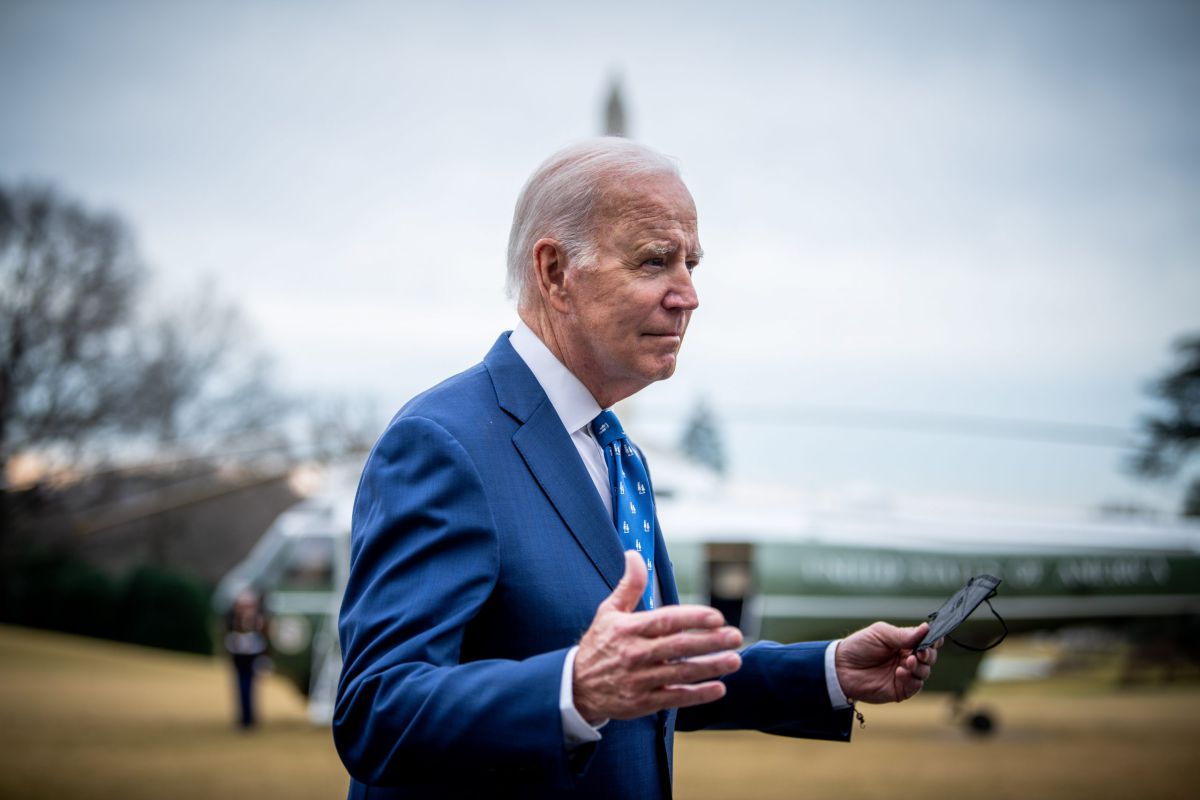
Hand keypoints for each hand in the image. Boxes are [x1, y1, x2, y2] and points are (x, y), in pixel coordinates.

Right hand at [573, 550, 743, 723]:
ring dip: (710, 667)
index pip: (665, 621)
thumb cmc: (599, 643)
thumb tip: (635, 555)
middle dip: (710, 642)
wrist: (576, 686)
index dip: (692, 619)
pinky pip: (674, 698)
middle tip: (735, 636)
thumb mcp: (608, 611)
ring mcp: (640, 680)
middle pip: (678, 647)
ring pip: (680, 674)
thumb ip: (629, 585)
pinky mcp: (643, 702)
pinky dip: (697, 695)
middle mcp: (635, 654)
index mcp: (629, 629)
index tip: (716, 617)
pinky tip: (719, 688)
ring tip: (734, 660)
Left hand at [834, 622, 940, 703]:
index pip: (926, 641)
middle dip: (928, 654)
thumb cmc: (859, 646)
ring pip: (925, 672)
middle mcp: (907, 658)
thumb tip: (926, 628)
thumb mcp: (880, 633)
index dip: (933, 640)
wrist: (841, 668)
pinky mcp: (900, 690)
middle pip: (929, 657)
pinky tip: (900, 672)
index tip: (934, 638)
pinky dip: (911, 679)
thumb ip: (903, 634)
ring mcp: (905, 674)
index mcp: (905, 642)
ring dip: (920, 667)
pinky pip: (915, 686)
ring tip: (907, 662)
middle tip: (920, 652)